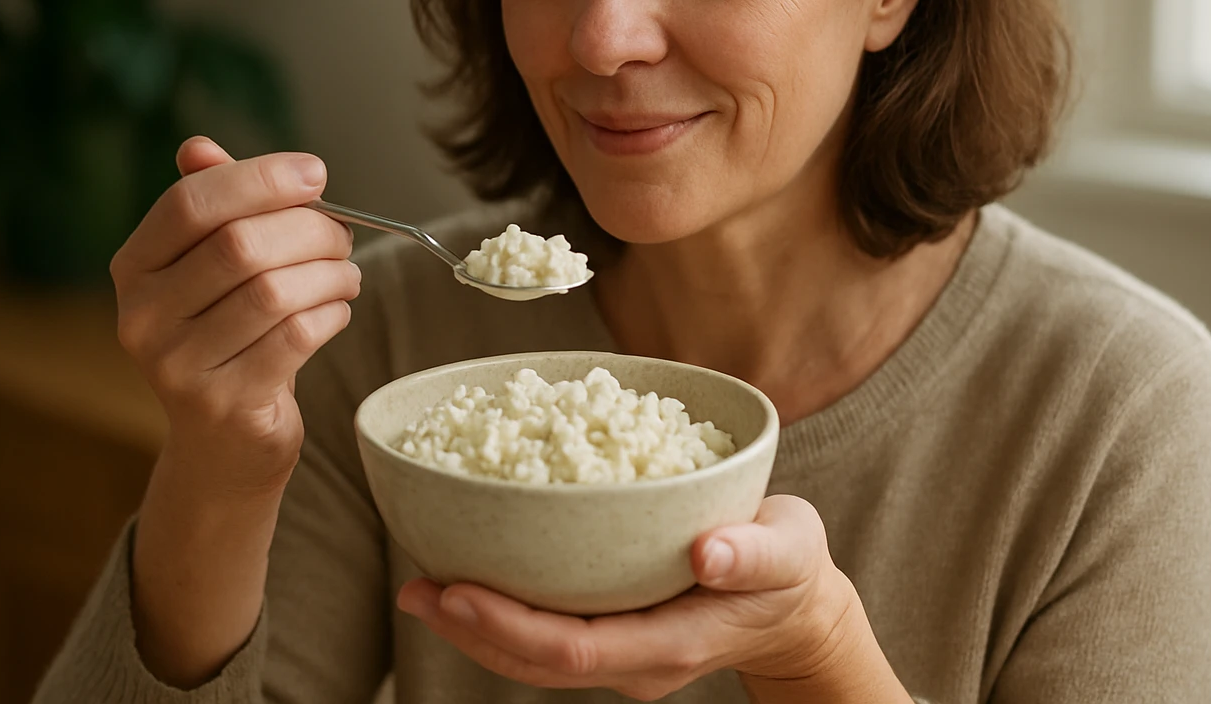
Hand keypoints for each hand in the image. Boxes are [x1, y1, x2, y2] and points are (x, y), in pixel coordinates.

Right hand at [110, 135, 360, 496]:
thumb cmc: (228, 339)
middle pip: (240, 244)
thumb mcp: (210, 271)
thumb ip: (211, 207)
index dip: (259, 178)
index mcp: (134, 268)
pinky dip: (331, 313)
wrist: (222, 447)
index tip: (316, 173)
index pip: (190, 202)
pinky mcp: (224, 403)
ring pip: (274, 291)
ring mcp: (177, 365)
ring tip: (346, 275)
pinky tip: (336, 310)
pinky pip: (296, 337)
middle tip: (342, 237)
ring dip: (330, 273)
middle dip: (309, 230)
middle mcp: (141, 316)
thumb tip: (199, 146)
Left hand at [397, 495, 905, 701]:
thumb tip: (706, 548)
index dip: (510, 626)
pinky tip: (470, 578)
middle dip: (472, 630)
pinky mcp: (613, 633)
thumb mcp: (789, 550)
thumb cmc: (790, 568)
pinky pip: (547, 635)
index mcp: (671, 643)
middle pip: (537, 661)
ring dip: (475, 627)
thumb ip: (754, 554)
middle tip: (416, 587)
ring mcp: (622, 653)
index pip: (575, 647)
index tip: (457, 591)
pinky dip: (502, 613)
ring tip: (422, 587)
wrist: (795, 604)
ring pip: (533, 657)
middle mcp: (637, 659)